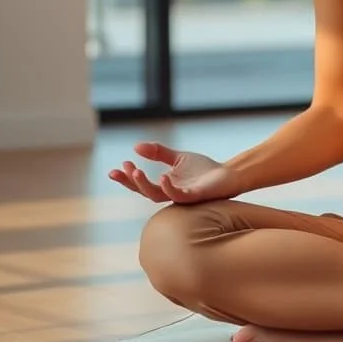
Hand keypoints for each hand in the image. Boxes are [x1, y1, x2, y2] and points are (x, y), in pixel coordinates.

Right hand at [108, 141, 237, 204]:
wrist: (228, 175)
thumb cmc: (204, 170)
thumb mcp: (178, 158)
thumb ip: (158, 153)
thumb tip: (135, 146)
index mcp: (165, 186)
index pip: (140, 184)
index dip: (126, 178)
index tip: (114, 170)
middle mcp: (170, 193)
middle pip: (144, 191)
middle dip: (131, 182)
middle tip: (122, 169)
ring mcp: (182, 195)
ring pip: (157, 195)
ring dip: (144, 185)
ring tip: (135, 172)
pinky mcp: (194, 195)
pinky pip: (179, 195)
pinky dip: (169, 187)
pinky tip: (162, 176)